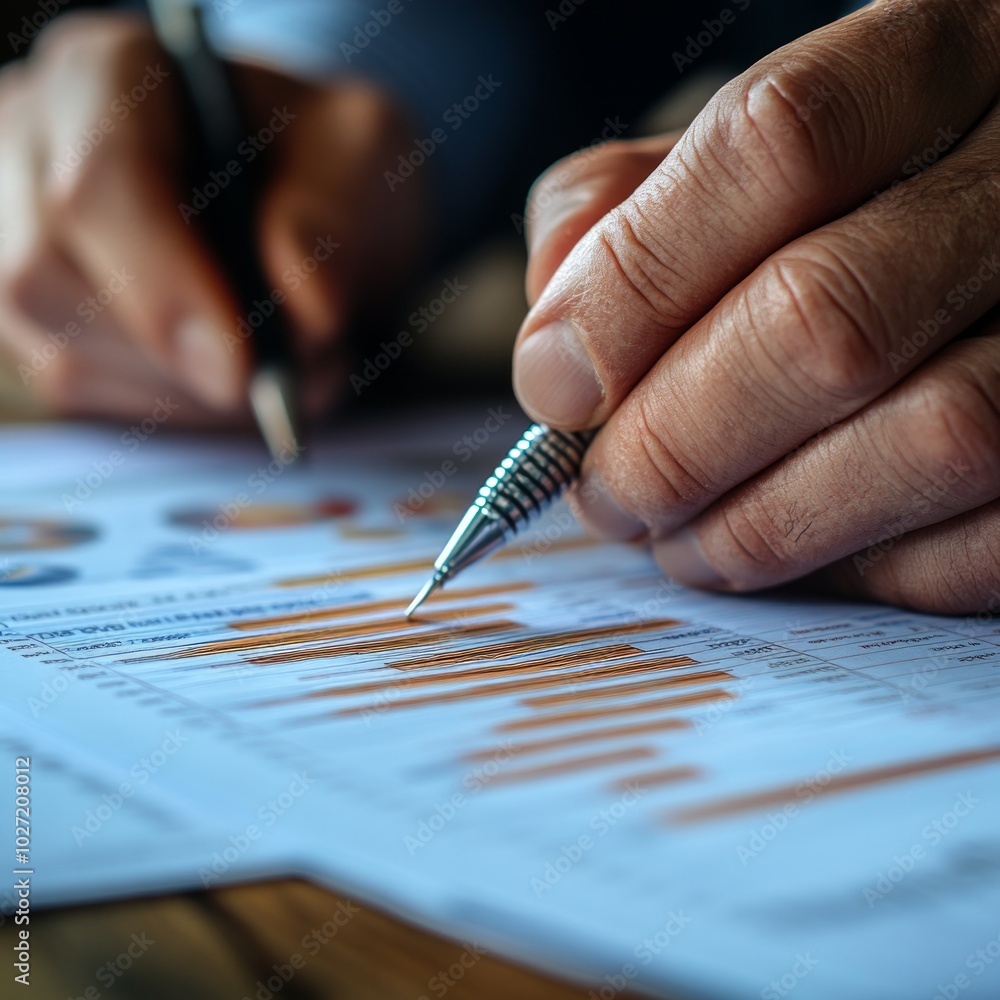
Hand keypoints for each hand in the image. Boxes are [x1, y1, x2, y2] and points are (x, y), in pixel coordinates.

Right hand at [0, 13, 423, 421]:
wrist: (306, 205)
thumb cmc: (325, 164)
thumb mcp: (364, 153)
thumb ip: (338, 214)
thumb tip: (307, 306)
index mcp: (107, 78)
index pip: (97, 184)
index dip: (164, 283)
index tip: (242, 365)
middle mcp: (33, 152)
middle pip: (47, 279)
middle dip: (182, 356)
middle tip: (295, 374)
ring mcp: (20, 240)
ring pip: (63, 353)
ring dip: (191, 392)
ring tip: (291, 369)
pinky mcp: (40, 321)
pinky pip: (86, 392)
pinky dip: (178, 407)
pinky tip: (240, 382)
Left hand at [513, 0, 999, 613]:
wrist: (999, 227)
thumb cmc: (840, 204)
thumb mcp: (728, 160)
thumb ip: (625, 219)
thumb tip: (556, 353)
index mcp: (931, 54)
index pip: (777, 143)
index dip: (636, 286)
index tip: (556, 388)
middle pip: (831, 316)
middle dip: (676, 440)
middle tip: (608, 494)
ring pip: (934, 435)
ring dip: (761, 523)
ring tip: (678, 540)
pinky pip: (988, 534)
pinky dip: (862, 564)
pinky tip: (796, 545)